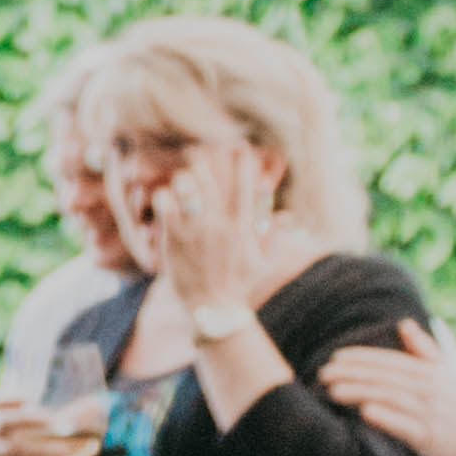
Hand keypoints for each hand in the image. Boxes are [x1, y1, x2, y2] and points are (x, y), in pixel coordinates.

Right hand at [0, 392, 101, 455]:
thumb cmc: (43, 448)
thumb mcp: (56, 432)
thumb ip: (71, 417)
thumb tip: (96, 404)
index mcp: (3, 414)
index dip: (9, 397)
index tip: (29, 397)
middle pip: (5, 420)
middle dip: (30, 419)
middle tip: (57, 423)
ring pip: (18, 447)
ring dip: (46, 447)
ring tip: (69, 449)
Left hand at [134, 134, 289, 326]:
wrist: (212, 308)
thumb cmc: (239, 284)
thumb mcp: (264, 262)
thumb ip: (275, 237)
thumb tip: (290, 219)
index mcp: (242, 228)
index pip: (244, 189)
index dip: (242, 165)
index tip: (241, 147)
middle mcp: (219, 225)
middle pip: (210, 182)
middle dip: (202, 162)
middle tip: (196, 151)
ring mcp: (196, 231)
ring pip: (187, 190)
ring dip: (183, 179)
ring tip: (181, 176)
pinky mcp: (175, 239)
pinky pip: (167, 207)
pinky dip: (164, 197)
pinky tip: (164, 195)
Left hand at [326, 324, 455, 455]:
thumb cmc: (455, 404)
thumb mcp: (446, 373)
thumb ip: (424, 350)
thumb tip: (404, 323)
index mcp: (431, 371)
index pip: (390, 361)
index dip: (362, 357)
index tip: (335, 357)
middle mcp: (431, 389)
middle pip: (385, 378)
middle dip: (352, 374)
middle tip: (323, 374)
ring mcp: (432, 413)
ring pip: (390, 398)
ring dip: (360, 393)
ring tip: (333, 391)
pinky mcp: (431, 437)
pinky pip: (406, 426)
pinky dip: (386, 418)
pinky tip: (364, 412)